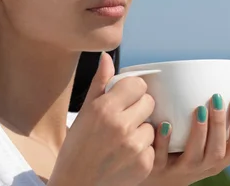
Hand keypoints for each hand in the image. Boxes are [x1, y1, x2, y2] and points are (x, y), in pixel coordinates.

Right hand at [50, 53, 155, 185]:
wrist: (76, 184)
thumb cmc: (77, 146)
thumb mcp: (85, 112)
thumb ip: (100, 83)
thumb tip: (106, 57)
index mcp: (104, 108)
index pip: (138, 85)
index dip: (133, 91)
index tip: (125, 98)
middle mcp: (120, 125)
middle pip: (149, 102)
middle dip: (139, 108)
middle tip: (125, 119)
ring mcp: (134, 146)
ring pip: (152, 126)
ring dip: (141, 130)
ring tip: (123, 140)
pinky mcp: (144, 164)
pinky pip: (153, 147)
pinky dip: (143, 151)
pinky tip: (126, 156)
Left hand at [141, 95, 229, 185]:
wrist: (155, 179)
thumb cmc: (182, 155)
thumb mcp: (203, 148)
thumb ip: (215, 131)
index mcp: (215, 161)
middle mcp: (201, 168)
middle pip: (217, 152)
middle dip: (219, 125)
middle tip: (216, 98)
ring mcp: (180, 170)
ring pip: (195, 156)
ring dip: (199, 132)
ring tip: (199, 109)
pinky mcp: (158, 168)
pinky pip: (162, 157)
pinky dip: (165, 140)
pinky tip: (166, 124)